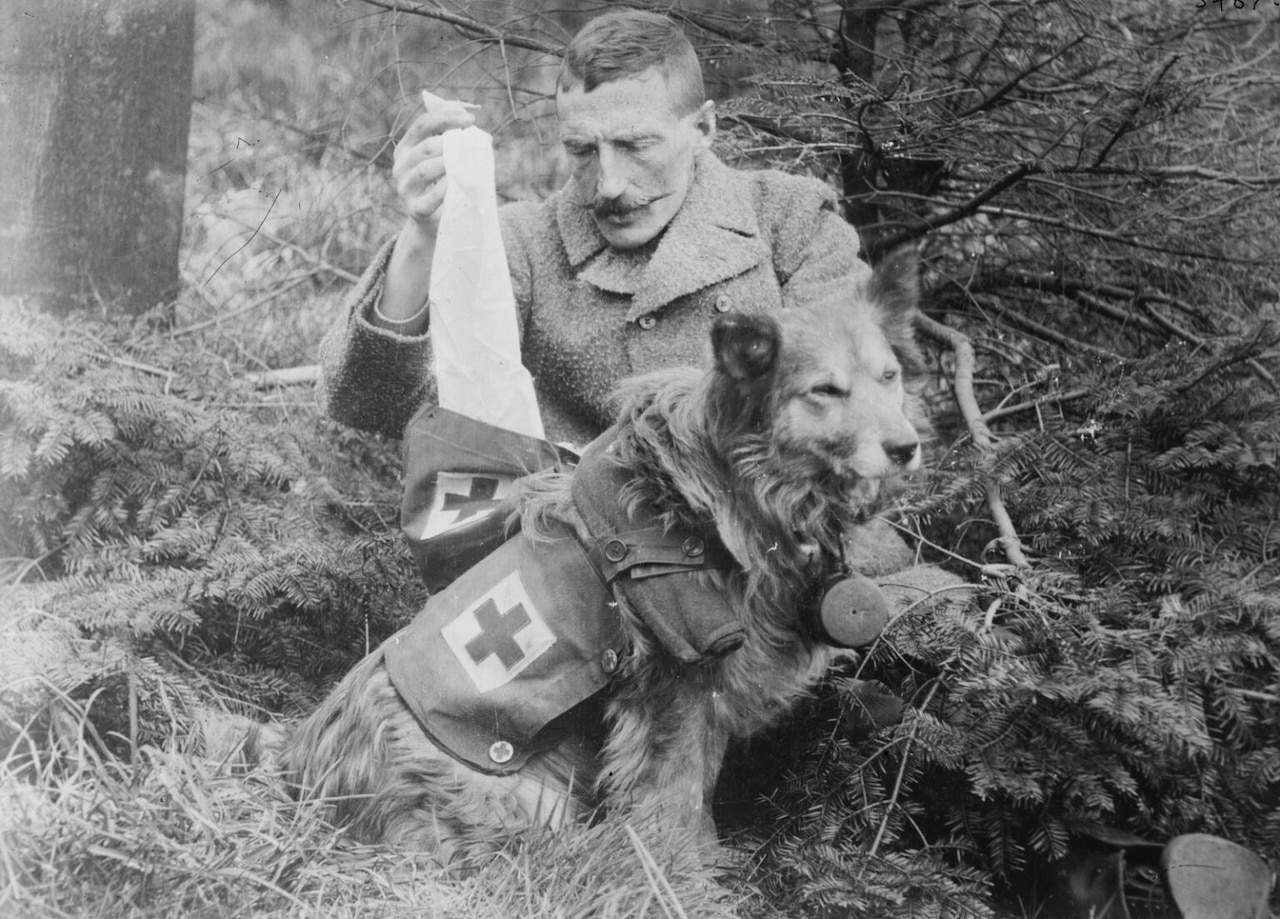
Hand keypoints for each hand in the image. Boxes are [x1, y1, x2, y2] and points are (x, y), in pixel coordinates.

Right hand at [392, 105, 476, 232]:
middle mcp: (400, 166)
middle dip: (452, 144)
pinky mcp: (415, 209)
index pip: (422, 124)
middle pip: (426, 147)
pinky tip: (459, 184)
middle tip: (472, 147)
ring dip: (450, 164)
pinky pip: (431, 197)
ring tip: (468, 164)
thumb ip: (458, 144)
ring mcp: (404, 188)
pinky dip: (446, 189)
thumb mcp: (445, 161)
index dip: (446, 118)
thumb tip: (483, 137)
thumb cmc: (443, 184)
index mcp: (405, 148)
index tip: (471, 120)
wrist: (433, 222)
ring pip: (425, 170)